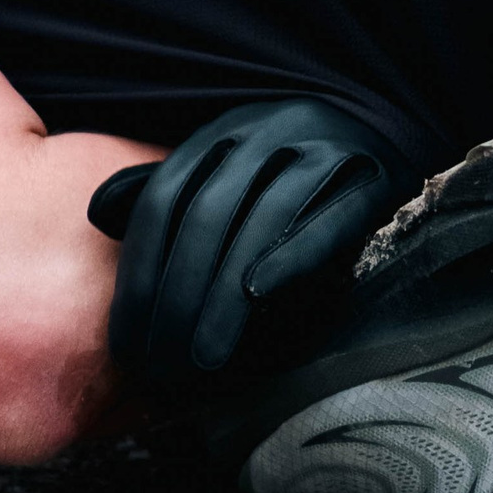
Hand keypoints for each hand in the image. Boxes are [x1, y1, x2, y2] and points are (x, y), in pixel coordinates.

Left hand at [94, 99, 415, 397]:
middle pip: (207, 214)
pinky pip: (328, 220)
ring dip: (225, 294)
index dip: (140, 271)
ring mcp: (325, 147)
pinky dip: (290, 258)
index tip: (128, 341)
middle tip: (163, 363)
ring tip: (203, 355)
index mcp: (226, 132)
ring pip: (261, 220)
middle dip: (177, 295)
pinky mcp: (375, 175)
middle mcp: (271, 129)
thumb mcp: (230, 177)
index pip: (164, 198)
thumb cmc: (298, 181)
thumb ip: (170, 193)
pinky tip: (260, 296)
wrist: (392, 146)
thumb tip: (100, 212)